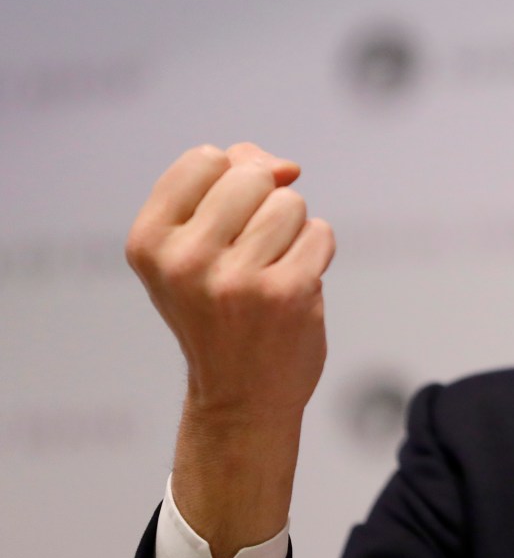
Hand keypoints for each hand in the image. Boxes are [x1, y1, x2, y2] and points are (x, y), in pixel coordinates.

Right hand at [126, 143, 334, 418]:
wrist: (240, 398)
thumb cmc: (219, 310)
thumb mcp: (195, 246)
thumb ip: (228, 184)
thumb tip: (287, 166)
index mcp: (149, 242)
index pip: (205, 159)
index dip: (232, 177)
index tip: (228, 219)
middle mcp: (184, 260)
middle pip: (253, 176)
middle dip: (266, 203)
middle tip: (252, 252)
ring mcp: (236, 279)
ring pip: (291, 203)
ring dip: (292, 232)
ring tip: (270, 272)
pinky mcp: (285, 294)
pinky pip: (320, 233)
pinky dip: (315, 253)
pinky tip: (293, 288)